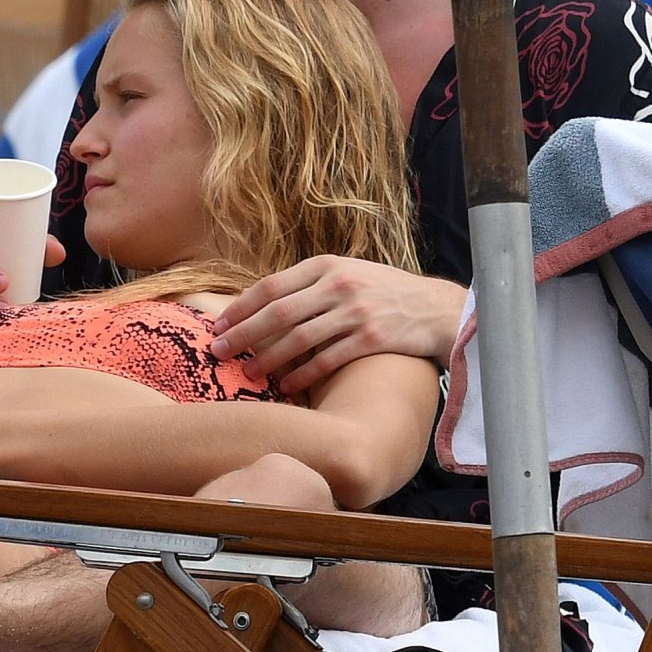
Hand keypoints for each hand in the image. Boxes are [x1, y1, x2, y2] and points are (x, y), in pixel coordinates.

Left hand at [210, 256, 466, 392]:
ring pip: (298, 339)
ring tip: (248, 372)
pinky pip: (327, 360)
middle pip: (278, 313)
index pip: (271, 286)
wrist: (434, 307)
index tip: (217, 325)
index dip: (240, 307)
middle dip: (243, 334)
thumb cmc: (381, 291)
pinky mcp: (371, 340)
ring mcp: (355, 313)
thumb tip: (261, 302)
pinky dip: (302, 374)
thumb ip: (310, 283)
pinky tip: (286, 385)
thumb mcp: (347, 272)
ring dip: (268, 358)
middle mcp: (338, 286)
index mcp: (326, 266)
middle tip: (218, 352)